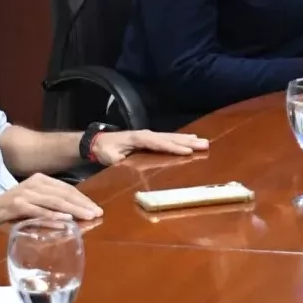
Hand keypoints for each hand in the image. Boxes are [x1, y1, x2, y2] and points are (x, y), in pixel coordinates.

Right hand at [0, 172, 103, 227]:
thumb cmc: (15, 208)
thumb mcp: (35, 201)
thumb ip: (52, 203)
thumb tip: (76, 212)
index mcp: (41, 179)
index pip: (66, 188)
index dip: (82, 198)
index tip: (96, 208)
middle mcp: (35, 183)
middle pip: (63, 194)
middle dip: (82, 204)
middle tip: (97, 213)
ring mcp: (26, 193)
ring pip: (54, 202)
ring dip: (73, 210)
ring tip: (87, 216)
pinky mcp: (18, 205)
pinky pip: (40, 212)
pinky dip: (53, 217)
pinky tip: (65, 222)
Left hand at [88, 128, 209, 163]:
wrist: (97, 142)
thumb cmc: (105, 151)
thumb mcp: (112, 158)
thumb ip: (123, 162)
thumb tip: (136, 169)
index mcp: (139, 138)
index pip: (159, 143)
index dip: (173, 147)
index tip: (188, 151)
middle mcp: (146, 134)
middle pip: (170, 138)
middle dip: (187, 141)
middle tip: (204, 144)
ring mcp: (149, 135)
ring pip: (171, 137)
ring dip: (187, 139)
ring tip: (203, 141)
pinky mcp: (150, 138)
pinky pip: (168, 138)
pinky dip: (180, 139)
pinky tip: (190, 140)